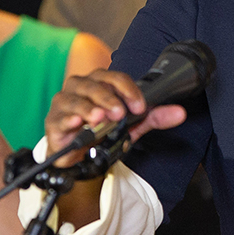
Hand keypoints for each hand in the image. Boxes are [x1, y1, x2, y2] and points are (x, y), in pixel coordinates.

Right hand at [46, 68, 186, 165]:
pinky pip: (60, 117)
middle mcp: (81, 87)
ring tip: (100, 118)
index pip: (115, 78)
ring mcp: (65, 103)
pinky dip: (70, 119)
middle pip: (95, 84)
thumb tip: (180, 113)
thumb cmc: (102, 132)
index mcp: (100, 82)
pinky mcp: (54, 121)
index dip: (128, 90)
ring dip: (90, 108)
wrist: (80, 157)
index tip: (140, 107)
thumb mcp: (131, 125)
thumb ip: (153, 117)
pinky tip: (78, 123)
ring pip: (76, 98)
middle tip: (120, 114)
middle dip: (109, 98)